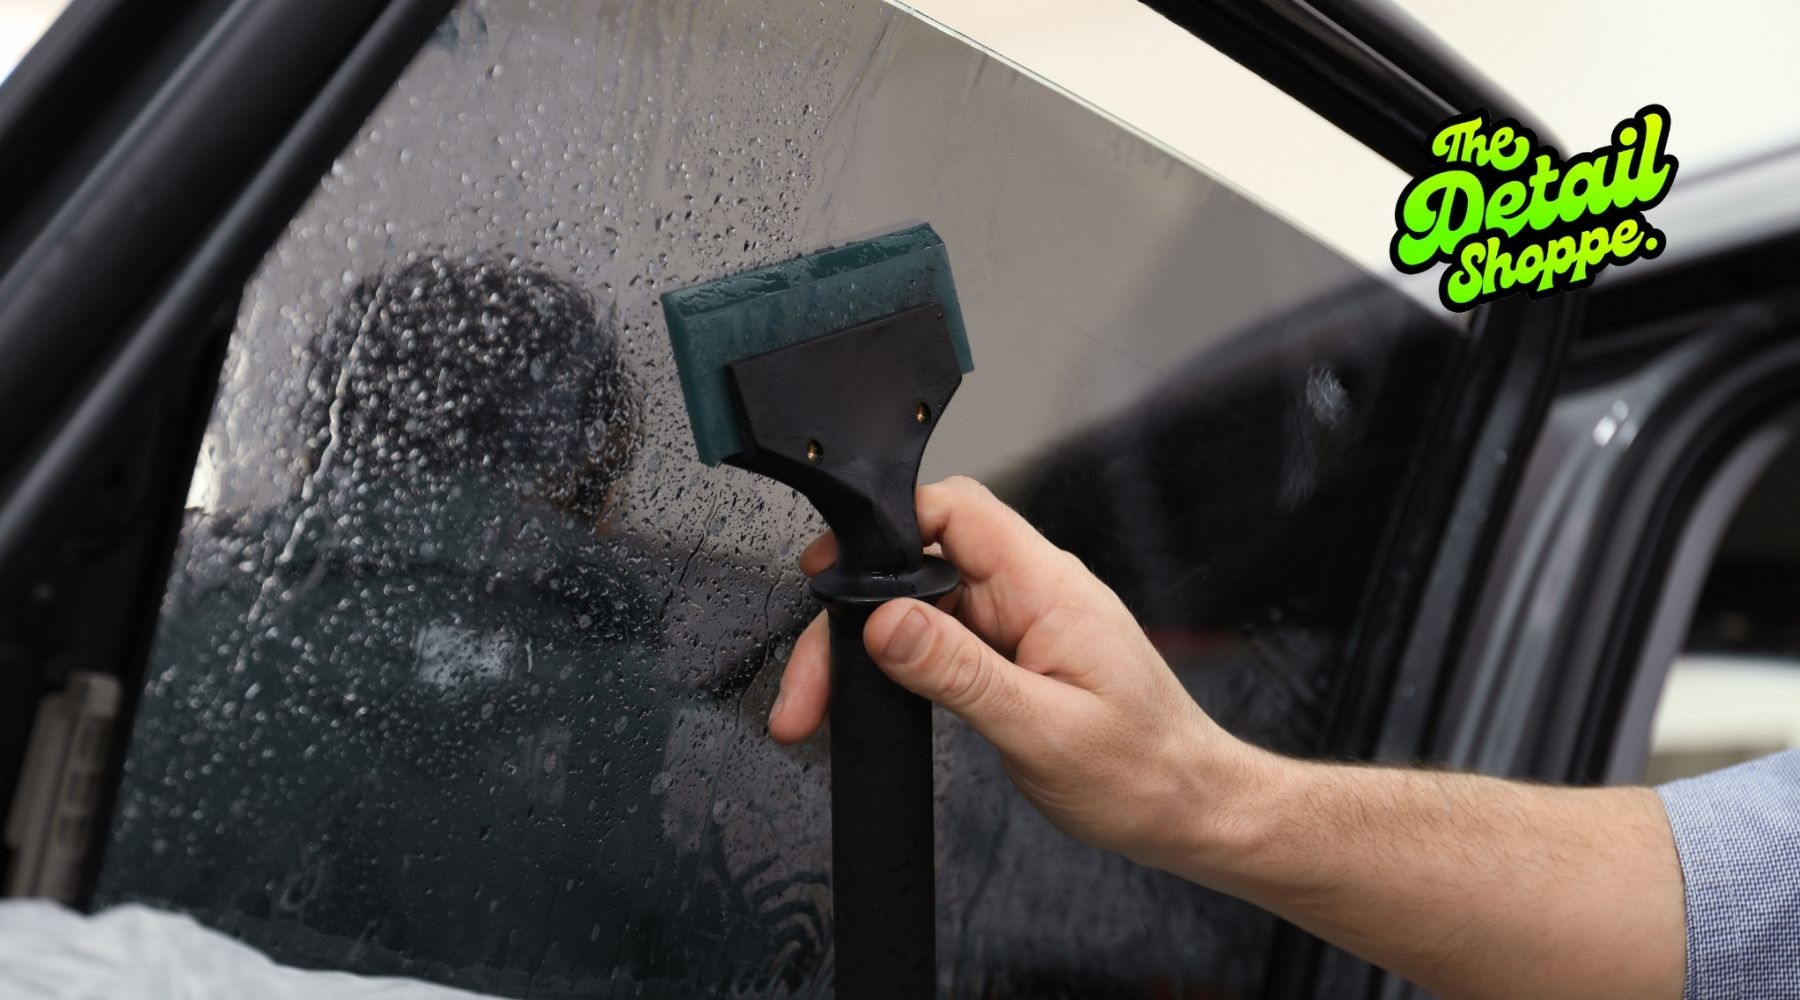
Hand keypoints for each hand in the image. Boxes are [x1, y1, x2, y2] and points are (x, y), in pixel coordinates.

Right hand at [768, 475, 1260, 868]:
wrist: (1190, 810)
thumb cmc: (1143, 774)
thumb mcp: (1042, 729)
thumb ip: (960, 672)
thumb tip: (887, 622)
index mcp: (1048, 588)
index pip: (955, 510)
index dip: (885, 524)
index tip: (831, 570)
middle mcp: (1034, 592)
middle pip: (920, 563)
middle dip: (856, 614)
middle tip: (811, 685)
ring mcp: (1023, 621)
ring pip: (923, 604)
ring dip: (871, 648)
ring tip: (826, 706)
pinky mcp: (1015, 652)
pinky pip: (943, 638)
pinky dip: (900, 667)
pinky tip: (878, 700)